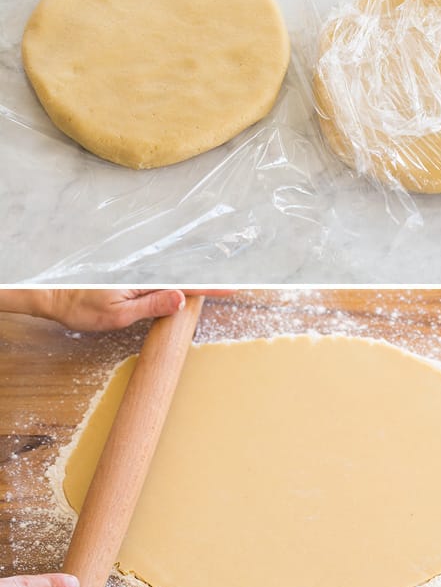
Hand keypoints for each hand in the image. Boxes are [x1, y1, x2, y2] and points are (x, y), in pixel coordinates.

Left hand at [0, 290, 232, 332]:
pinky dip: (183, 273)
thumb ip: (151, 305)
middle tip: (240, 275)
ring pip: (177, 272)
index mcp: (145, 279)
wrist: (53, 295)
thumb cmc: (80, 308)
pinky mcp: (134, 276)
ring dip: (201, 272)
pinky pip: (164, 273)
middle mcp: (145, 271)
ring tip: (225, 271)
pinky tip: (193, 274)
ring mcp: (140, 272)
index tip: (234, 286)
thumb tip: (182, 297)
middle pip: (187, 271)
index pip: (186, 283)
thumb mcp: (116, 314)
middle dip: (214, 272)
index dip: (211, 286)